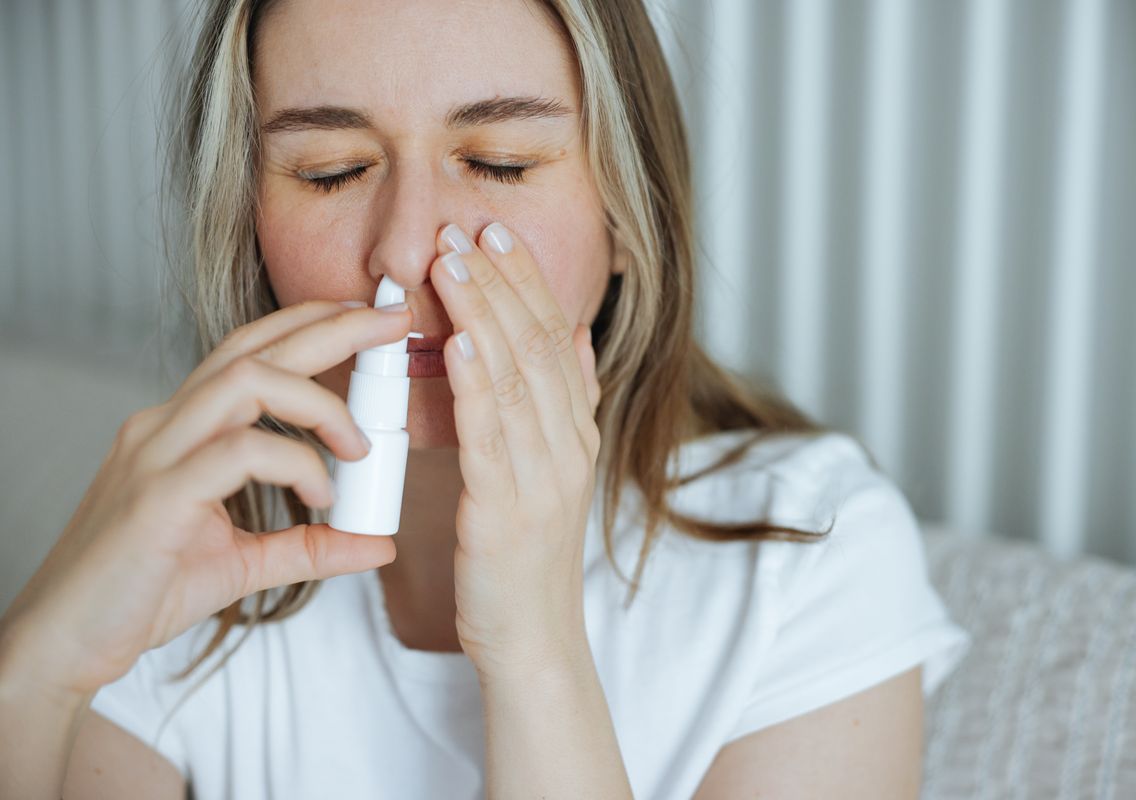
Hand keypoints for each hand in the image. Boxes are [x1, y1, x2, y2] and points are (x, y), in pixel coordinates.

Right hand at [0, 300, 413, 696]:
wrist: (66, 643)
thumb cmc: (142, 593)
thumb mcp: (244, 564)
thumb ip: (310, 546)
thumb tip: (378, 542)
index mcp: (182, 428)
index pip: (249, 352)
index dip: (310, 325)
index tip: (369, 321)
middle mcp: (165, 425)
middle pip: (254, 347)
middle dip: (332, 326)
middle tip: (394, 321)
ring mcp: (156, 454)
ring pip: (246, 381)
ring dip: (320, 402)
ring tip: (359, 446)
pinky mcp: (157, 495)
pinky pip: (240, 452)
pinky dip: (296, 463)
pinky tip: (321, 496)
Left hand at [431, 221, 601, 679]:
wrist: (532, 639)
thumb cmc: (526, 554)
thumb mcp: (553, 470)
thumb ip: (565, 403)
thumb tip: (572, 335)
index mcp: (576, 433)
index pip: (555, 338)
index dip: (527, 282)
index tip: (495, 233)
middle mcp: (569, 447)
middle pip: (538, 346)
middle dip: (501, 283)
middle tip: (466, 229)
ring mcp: (545, 478)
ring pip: (517, 380)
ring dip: (483, 315)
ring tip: (451, 264)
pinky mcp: (509, 511)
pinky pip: (493, 437)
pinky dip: (476, 385)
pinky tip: (457, 344)